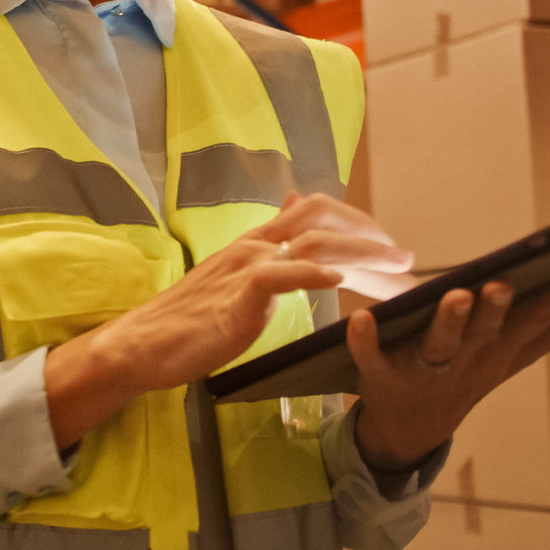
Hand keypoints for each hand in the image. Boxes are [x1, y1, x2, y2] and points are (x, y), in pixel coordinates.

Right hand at [45, 193, 414, 447]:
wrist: (144, 344)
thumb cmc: (190, 321)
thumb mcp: (236, 278)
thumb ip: (269, 249)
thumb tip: (293, 206)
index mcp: (256, 243)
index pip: (315, 215)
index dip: (358, 228)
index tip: (390, 254)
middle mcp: (253, 244)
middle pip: (322, 216)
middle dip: (370, 234)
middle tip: (405, 261)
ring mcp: (245, 265)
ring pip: (312, 241)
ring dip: (361, 251)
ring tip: (394, 269)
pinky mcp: (238, 294)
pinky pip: (282, 274)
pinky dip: (315, 271)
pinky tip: (341, 278)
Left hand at [346, 260, 549, 472]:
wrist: (409, 431)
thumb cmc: (467, 375)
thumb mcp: (517, 354)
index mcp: (500, 346)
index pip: (540, 316)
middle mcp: (467, 357)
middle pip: (488, 330)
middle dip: (498, 309)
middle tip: (506, 284)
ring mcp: (425, 368)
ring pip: (440, 343)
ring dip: (448, 320)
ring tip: (457, 295)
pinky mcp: (382, 375)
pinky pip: (372, 357)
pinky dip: (365, 341)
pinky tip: (361, 318)